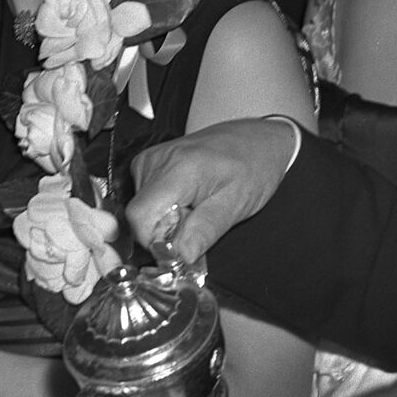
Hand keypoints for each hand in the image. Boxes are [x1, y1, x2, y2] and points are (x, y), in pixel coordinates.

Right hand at [126, 118, 299, 263]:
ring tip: (196, 207)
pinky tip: (187, 199)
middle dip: (165, 232)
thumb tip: (181, 256)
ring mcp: (150, 159)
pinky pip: (145, 199)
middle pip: (139, 216)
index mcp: (179, 169)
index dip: (155, 241)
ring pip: (141, 210)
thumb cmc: (254, 166)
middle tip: (198, 222)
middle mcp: (157, 160)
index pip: (139, 217)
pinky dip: (164, 208)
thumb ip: (206, 231)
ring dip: (165, 220)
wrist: (258, 140)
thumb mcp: (237, 205)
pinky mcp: (149, 162)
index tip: (179, 248)